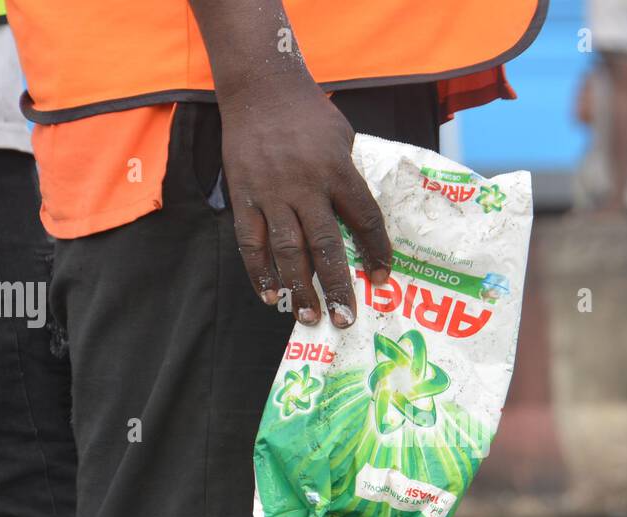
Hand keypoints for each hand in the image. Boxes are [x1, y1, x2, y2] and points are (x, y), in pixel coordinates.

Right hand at [218, 74, 391, 326]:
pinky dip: (259, 272)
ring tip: (309, 316)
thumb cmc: (310, 116)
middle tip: (346, 318)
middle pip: (325, 244)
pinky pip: (251, 241)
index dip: (376, 252)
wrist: (261, 88)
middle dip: (337, 286)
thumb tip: (358, 228)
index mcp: (337, 169)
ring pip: (287, 250)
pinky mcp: (244, 195)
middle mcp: (305, 184)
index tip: (382, 279)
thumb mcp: (343, 141)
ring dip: (299, 288)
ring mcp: (271, 192)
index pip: (365, 219)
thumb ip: (349, 182)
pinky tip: (270, 296)